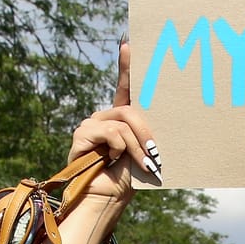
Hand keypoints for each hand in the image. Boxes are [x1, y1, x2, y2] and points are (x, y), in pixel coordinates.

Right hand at [71, 42, 160, 202]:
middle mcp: (103, 118)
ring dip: (136, 146)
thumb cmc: (129, 179)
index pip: (125, 87)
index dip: (127, 66)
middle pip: (129, 110)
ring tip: (141, 163)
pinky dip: (119, 148)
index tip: (129, 44)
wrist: (108, 200)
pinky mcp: (82, 135)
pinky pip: (110, 132)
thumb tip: (162, 121)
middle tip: (155, 154)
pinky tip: (113, 161)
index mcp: (119, 119)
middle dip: (146, 132)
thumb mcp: (143, 150)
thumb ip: (147, 132)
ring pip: (122, 122)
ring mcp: (90, 125)